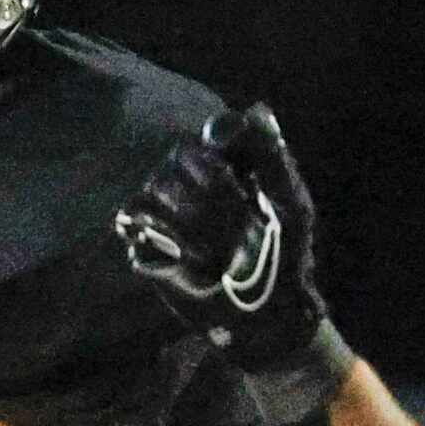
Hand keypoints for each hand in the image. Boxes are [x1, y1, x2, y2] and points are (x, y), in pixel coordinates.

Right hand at [113, 102, 326, 367]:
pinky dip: (161, 243)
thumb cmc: (286, 258)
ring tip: (216, 254)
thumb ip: (274, 157)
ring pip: (152, 192)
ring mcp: (166, 214)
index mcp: (226, 168)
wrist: (264, 317)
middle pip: (174, 163)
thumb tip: (256, 108)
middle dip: (207, 199)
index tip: (234, 181)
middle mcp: (191, 185)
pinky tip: (187, 262)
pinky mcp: (146, 245)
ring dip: (189, 227)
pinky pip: (133, 222)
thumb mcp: (290, 205)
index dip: (215, 160)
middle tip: (235, 228)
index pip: (203, 140)